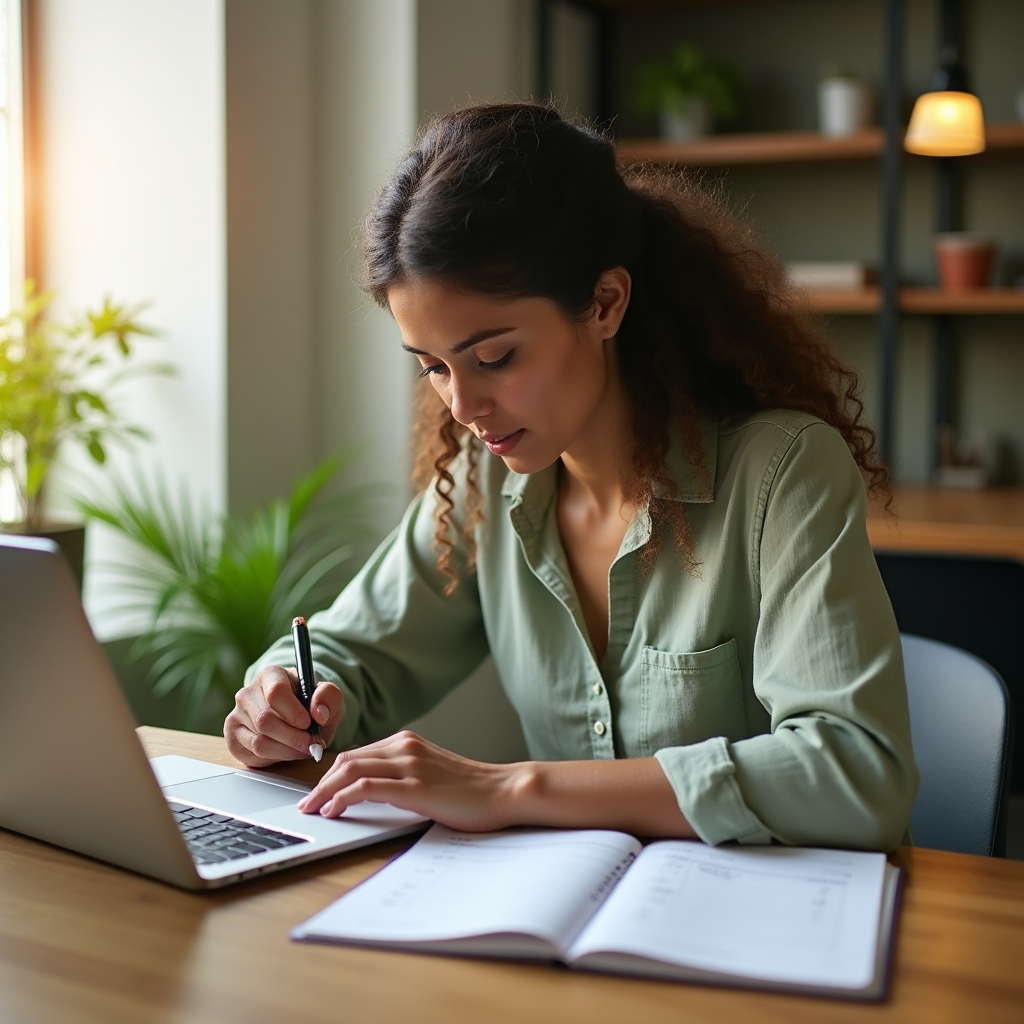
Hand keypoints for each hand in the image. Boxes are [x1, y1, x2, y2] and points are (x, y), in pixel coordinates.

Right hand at [224, 664, 343, 767]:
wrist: (297, 719)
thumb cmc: (310, 704)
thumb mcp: (327, 696)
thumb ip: (329, 697)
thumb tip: (319, 713)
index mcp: (270, 675)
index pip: (275, 691)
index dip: (293, 712)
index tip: (308, 723)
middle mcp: (247, 693)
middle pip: (265, 720)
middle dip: (293, 737)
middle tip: (311, 744)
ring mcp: (236, 716)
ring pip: (259, 741)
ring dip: (286, 750)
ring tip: (303, 748)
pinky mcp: (233, 738)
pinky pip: (253, 754)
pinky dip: (276, 758)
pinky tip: (287, 751)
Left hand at [297, 730, 517, 831]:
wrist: (503, 790)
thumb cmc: (473, 789)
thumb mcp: (433, 773)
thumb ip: (406, 774)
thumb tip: (376, 790)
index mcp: (408, 742)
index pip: (357, 754)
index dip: (332, 774)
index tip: (319, 792)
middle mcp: (405, 747)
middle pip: (347, 760)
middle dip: (321, 783)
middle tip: (307, 803)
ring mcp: (409, 765)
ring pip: (350, 771)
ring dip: (325, 791)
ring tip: (313, 809)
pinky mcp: (414, 787)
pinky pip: (365, 788)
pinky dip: (342, 798)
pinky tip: (334, 811)